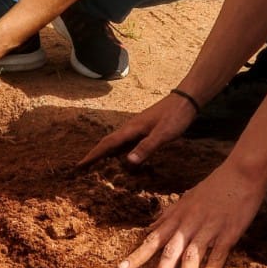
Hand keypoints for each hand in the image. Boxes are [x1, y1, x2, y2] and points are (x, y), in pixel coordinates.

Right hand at [79, 93, 196, 166]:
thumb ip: (146, 147)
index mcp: (131, 129)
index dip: (94, 155)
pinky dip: (119, 151)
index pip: (108, 144)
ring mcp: (137, 128)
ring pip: (117, 143)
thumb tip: (127, 162)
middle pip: (108, 143)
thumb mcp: (163, 134)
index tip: (80, 165)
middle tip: (83, 168)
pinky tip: (121, 157)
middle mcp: (130, 128)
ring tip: (97, 165)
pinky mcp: (145, 129)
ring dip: (106, 153)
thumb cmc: (175, 116)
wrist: (186, 100)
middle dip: (95, 155)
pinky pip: (126, 142)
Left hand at [117, 158, 266, 267]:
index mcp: (177, 218)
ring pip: (193, 257)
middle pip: (170, 251)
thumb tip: (149, 229)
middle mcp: (189, 224)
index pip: (153, 240)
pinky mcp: (228, 234)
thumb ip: (167, 216)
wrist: (242, 172)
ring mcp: (209, 229)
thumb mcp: (186, 199)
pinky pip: (217, 256)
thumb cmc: (214, 187)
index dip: (136, 255)